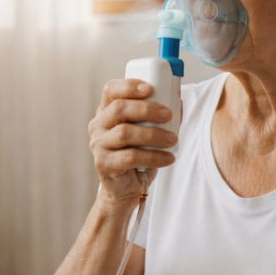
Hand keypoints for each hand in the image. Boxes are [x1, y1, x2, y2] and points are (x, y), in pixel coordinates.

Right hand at [88, 79, 176, 203]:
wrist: (124, 188)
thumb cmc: (137, 155)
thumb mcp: (145, 132)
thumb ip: (158, 116)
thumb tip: (178, 101)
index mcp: (106, 112)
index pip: (110, 90)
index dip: (128, 86)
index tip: (150, 88)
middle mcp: (97, 126)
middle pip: (118, 109)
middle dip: (146, 109)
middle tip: (168, 115)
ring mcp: (98, 145)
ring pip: (124, 133)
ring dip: (153, 134)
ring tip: (173, 140)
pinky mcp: (103, 164)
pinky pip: (129, 157)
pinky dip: (153, 156)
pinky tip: (168, 158)